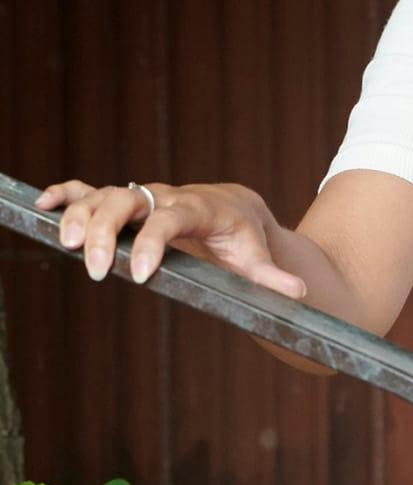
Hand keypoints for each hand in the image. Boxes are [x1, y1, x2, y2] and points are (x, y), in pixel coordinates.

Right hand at [34, 179, 307, 299]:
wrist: (234, 206)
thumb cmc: (242, 236)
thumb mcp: (256, 255)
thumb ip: (272, 277)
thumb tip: (300, 295)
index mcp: (197, 209)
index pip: (170, 220)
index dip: (153, 244)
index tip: (139, 274)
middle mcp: (164, 197)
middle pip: (126, 202)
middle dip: (106, 233)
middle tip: (95, 270)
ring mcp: (142, 197)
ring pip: (103, 195)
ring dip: (80, 215)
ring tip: (65, 243)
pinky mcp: (125, 202)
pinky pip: (89, 189)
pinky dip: (66, 194)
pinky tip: (41, 206)